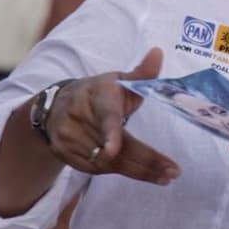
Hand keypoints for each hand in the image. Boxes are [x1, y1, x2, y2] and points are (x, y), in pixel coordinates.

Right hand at [46, 48, 179, 184]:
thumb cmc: (98, 93)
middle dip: (146, 160)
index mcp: (96, 95)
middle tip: (172, 171)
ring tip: (167, 175)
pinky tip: (147, 174)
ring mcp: (69, 139)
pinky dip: (126, 172)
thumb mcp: (118, 80)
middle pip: (115, 146)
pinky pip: (99, 170)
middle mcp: (79, 118)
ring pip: (109, 163)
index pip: (104, 115)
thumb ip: (142, 72)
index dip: (109, 133)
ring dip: (141, 171)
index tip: (112, 150)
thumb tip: (159, 52)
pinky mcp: (67, 156)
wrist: (56, 108)